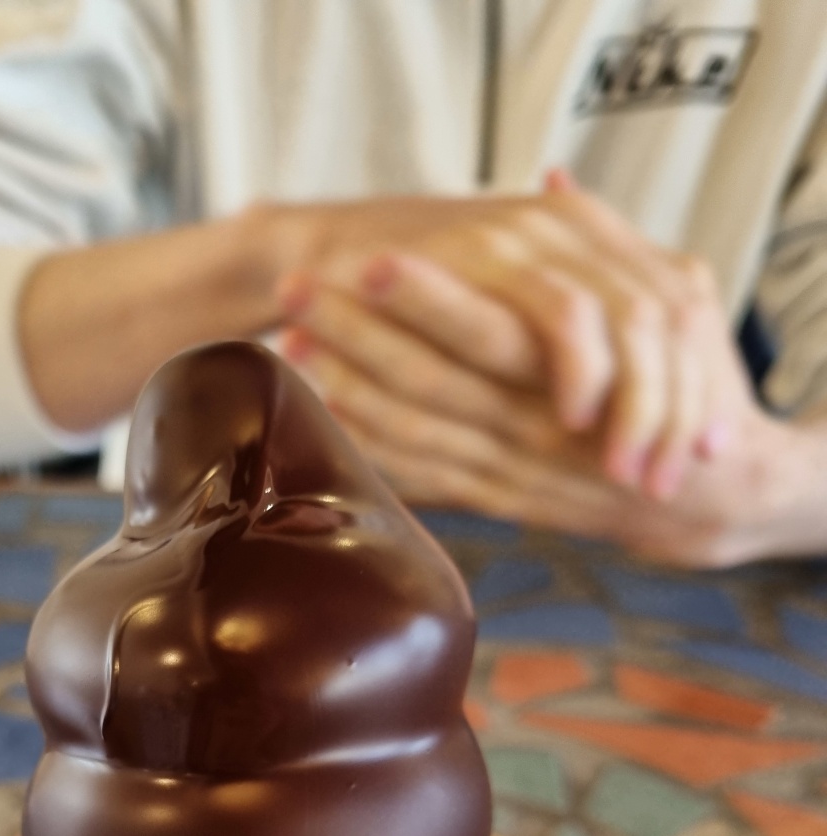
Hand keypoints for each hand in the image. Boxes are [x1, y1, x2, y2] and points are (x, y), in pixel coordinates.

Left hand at [275, 212, 826, 565]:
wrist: (703, 495)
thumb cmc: (686, 390)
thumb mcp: (672, 306)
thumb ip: (610, 246)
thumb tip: (552, 180)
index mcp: (568, 370)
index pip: (484, 327)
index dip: (421, 298)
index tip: (364, 258)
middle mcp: (528, 424)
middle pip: (426, 376)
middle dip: (354, 333)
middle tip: (294, 288)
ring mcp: (504, 469)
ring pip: (409, 430)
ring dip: (344, 388)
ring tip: (286, 345)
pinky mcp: (491, 502)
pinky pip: (419, 477)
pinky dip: (368, 448)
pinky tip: (321, 417)